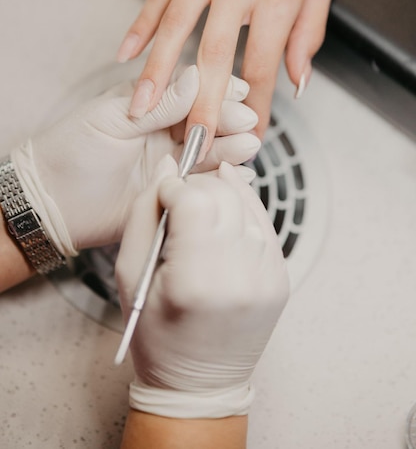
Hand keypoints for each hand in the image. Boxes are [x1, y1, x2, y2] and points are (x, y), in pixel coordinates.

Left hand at [11, 66, 259, 255]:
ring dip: (232, 149)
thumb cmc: (72, 149)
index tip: (239, 91)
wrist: (50, 200)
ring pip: (210, 153)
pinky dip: (222, 181)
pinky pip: (203, 185)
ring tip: (249, 145)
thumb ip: (157, 104)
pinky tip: (239, 177)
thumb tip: (195, 77)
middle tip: (247, 121)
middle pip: (208, 122)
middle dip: (229, 120)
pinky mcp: (171, 192)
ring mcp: (171, 163)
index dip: (216, 92)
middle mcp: (167, 133)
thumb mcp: (112, 118)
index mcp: (152, 106)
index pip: (192, 94)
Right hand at [116, 155, 288, 418]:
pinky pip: (264, 223)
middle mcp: (240, 277)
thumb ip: (144, 213)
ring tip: (199, 216)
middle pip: (224, 195)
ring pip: (247, 203)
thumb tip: (168, 166)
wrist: (199, 384)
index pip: (195, 199)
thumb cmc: (156, 334)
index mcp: (195, 282)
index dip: (175, 188)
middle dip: (198, 187)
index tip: (163, 196)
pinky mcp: (281, 277)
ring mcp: (267, 277)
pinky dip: (243, 211)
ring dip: (221, 197)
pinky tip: (224, 219)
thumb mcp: (129, 274)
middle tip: (179, 202)